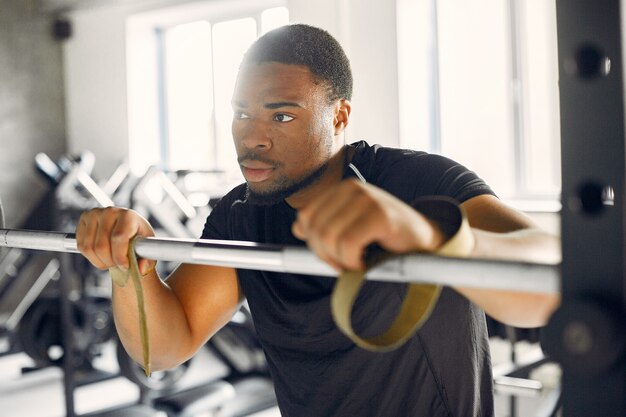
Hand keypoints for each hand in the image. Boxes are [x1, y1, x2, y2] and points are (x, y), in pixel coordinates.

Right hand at [76, 207, 155, 274]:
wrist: (127, 226)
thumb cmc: (138, 236)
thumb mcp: (148, 247)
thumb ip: (148, 260)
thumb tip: (141, 269)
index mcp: (128, 215)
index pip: (118, 238)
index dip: (119, 256)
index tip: (124, 266)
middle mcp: (110, 211)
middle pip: (101, 246)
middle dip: (109, 262)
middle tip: (117, 265)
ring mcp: (94, 214)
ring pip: (89, 247)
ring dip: (99, 261)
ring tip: (110, 261)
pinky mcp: (84, 219)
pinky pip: (81, 245)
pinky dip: (90, 256)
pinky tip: (101, 255)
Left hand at [292, 179, 444, 270]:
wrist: (426, 242)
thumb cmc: (387, 239)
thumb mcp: (351, 228)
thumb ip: (325, 226)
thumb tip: (297, 227)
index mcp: (342, 189)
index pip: (305, 218)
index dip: (314, 243)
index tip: (333, 255)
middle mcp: (353, 188)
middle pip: (315, 229)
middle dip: (325, 255)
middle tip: (345, 264)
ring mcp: (368, 199)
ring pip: (329, 238)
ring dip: (340, 260)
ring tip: (356, 262)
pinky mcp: (381, 215)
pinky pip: (348, 245)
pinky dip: (352, 261)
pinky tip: (365, 262)